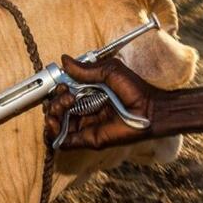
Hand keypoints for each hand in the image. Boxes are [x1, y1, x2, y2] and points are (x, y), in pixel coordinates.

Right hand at [44, 55, 159, 150]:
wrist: (150, 110)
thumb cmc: (134, 88)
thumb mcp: (109, 71)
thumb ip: (86, 69)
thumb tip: (64, 60)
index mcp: (88, 92)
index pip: (64, 93)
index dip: (58, 90)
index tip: (63, 86)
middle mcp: (85, 109)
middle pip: (58, 109)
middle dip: (55, 103)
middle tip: (67, 98)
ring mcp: (86, 125)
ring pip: (58, 125)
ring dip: (53, 116)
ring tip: (62, 109)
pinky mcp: (89, 139)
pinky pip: (66, 142)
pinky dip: (55, 136)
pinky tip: (56, 126)